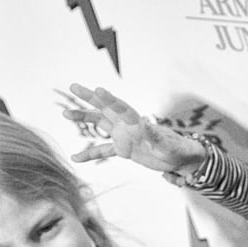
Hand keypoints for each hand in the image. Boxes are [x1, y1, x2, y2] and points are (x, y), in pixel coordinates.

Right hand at [64, 84, 207, 174]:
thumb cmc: (178, 150)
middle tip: (73, 86)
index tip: (97, 90)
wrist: (181, 159)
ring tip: (66, 114)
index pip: (121, 108)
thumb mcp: (168, 146)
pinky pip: (104, 150)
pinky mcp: (124, 150)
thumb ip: (156, 138)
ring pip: (100, 124)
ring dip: (85, 119)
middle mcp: (128, 126)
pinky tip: (76, 157)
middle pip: (106, 108)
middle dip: (90, 98)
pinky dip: (91, 153)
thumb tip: (146, 127)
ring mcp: (124, 136)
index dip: (109, 99)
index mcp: (138, 123)